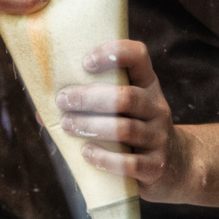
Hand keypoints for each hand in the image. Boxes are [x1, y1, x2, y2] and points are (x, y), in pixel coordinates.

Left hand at [57, 40, 190, 200]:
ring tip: (67, 126)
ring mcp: (159, 137)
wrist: (176, 166)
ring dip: (90, 126)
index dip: (113, 52)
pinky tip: (86, 153)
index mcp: (147, 85)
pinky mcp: (156, 166)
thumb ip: (90, 106)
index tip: (85, 62)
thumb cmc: (135, 133)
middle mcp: (157, 107)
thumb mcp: (123, 112)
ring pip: (124, 128)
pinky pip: (129, 163)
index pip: (138, 56)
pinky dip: (103, 157)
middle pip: (124, 97)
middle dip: (88, 98)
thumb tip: (42, 111)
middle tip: (63, 101)